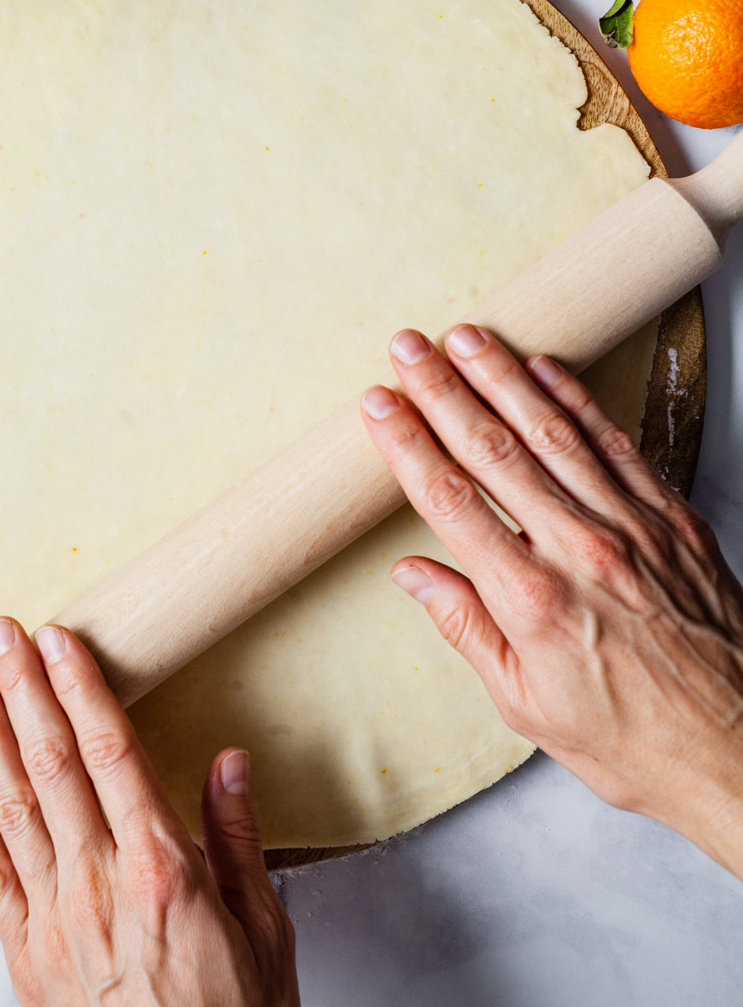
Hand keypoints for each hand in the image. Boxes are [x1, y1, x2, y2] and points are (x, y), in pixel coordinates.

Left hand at [0, 618, 297, 1005]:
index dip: (81, 689)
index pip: (112, 754)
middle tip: (2, 634)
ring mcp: (55, 923)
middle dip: (25, 691)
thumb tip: (229, 764)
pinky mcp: (27, 960)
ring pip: (13, 810)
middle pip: (53, 766)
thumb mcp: (265, 932)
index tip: (61, 640)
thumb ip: (238, 842)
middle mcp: (100, 886)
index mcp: (162, 870)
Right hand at [362, 324, 742, 878]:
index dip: (407, 445)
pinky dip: (578, 402)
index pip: (450, 500)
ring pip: (553, 434)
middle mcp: (578, 550)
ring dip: (504, 378)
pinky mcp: (672, 518)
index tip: (378, 405)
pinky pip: (615, 444)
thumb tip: (414, 574)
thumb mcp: (525, 704)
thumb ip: (466, 627)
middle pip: (493, 451)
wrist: (735, 748)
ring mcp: (630, 527)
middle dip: (442, 391)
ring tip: (466, 337)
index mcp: (530, 600)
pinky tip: (547, 369)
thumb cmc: (631, 738)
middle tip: (407, 348)